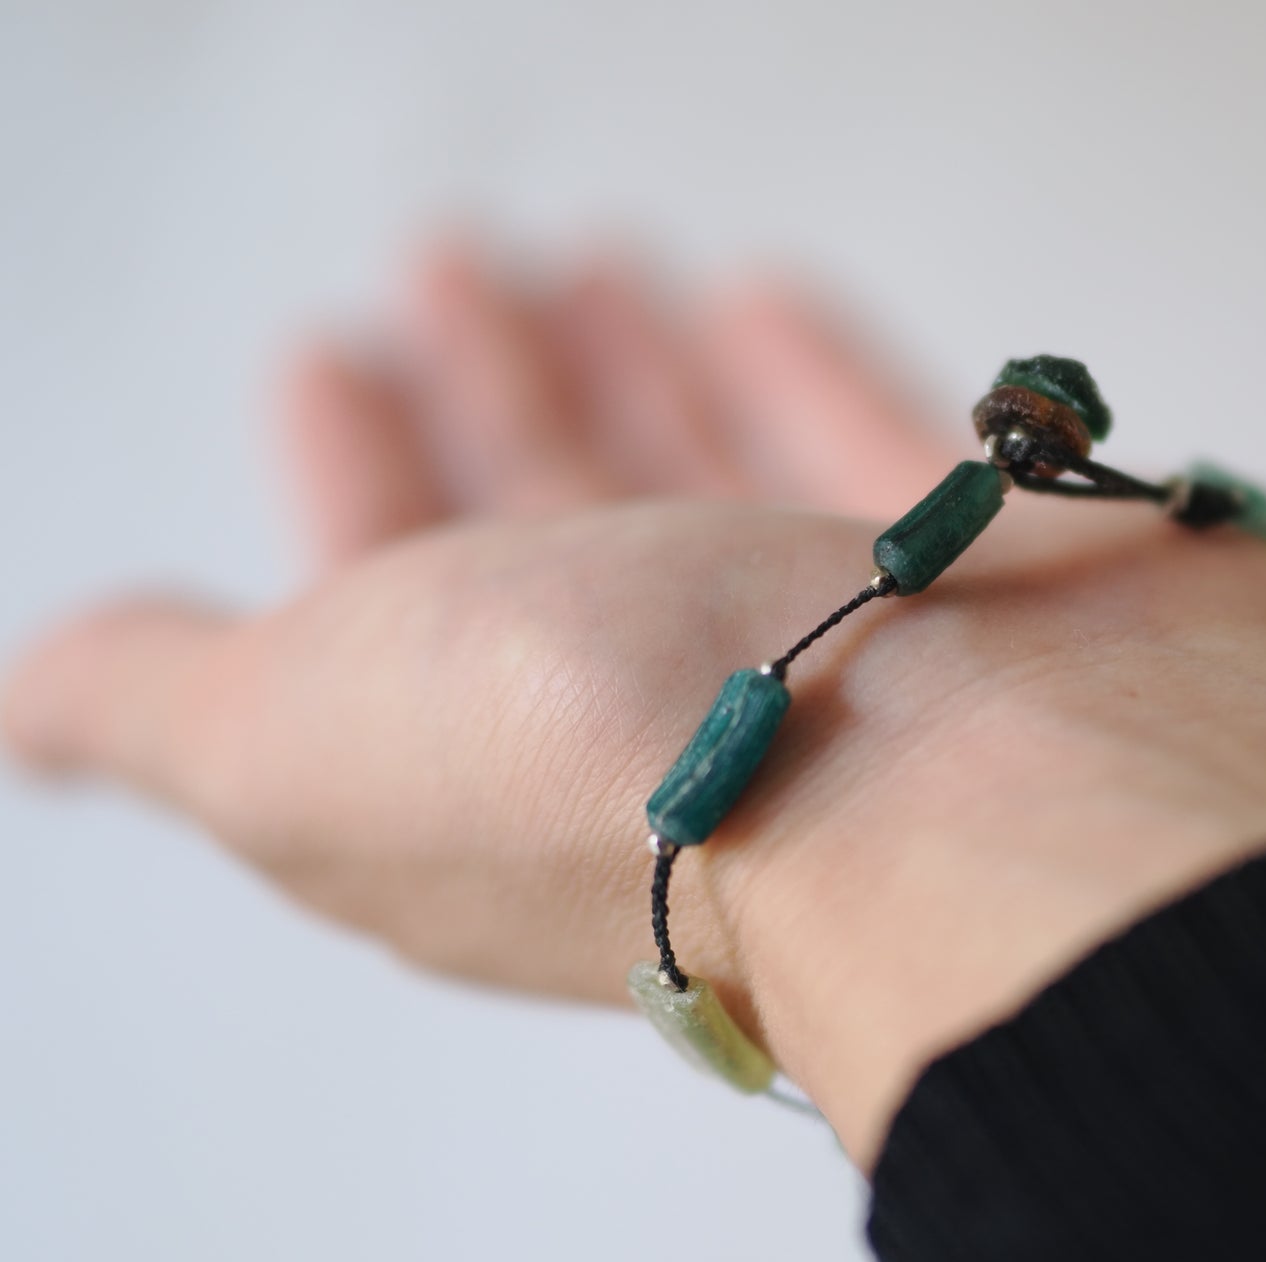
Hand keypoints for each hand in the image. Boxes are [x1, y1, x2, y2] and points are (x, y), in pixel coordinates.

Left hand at [2, 245, 1265, 1164]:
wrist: (973, 796)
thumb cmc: (630, 767)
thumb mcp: (294, 730)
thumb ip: (156, 701)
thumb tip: (26, 708)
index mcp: (490, 763)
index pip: (390, 600)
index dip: (349, 478)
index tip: (327, 359)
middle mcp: (658, 716)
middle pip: (552, 530)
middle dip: (494, 396)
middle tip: (461, 272)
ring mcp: (825, 647)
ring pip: (702, 483)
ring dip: (635, 373)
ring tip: (597, 264)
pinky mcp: (972, 579)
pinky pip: (861, 445)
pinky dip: (796, 370)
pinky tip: (749, 292)